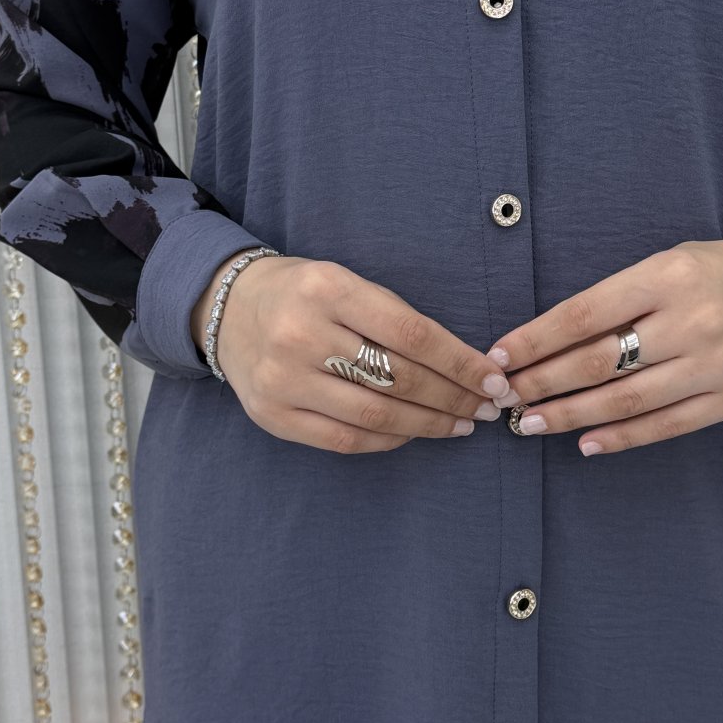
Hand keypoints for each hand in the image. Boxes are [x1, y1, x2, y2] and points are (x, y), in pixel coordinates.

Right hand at [191, 255, 508, 452]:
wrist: (228, 308)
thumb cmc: (305, 293)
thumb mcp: (347, 282)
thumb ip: (397, 318)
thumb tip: (466, 365)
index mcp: (328, 289)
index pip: (411, 333)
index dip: (460, 362)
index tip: (494, 380)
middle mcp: (301, 334)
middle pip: (397, 378)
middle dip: (454, 397)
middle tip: (488, 407)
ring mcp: (282, 379)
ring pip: (376, 416)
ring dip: (429, 425)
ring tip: (462, 424)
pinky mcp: (272, 416)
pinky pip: (345, 440)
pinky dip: (390, 441)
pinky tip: (415, 433)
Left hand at [481, 220, 722, 455]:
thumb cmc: (706, 273)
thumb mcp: (660, 265)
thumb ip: (612, 300)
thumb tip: (543, 343)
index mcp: (668, 277)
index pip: (585, 315)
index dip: (536, 339)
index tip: (500, 356)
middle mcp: (694, 321)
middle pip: (601, 361)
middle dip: (544, 382)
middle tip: (506, 397)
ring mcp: (716, 364)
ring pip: (627, 400)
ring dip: (572, 415)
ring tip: (532, 422)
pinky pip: (665, 426)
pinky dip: (621, 437)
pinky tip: (586, 442)